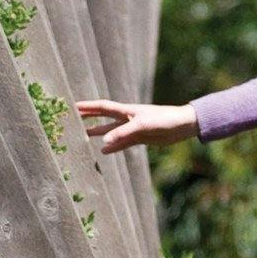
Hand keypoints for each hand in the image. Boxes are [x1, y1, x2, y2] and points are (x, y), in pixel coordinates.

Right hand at [75, 97, 199, 158]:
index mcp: (126, 110)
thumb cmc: (164, 119)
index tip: (73, 106)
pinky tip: (104, 151)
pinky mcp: (140, 138)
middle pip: (104, 117)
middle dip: (89, 117)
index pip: (102, 107)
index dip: (88, 107)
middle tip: (74, 119)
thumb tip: (103, 142)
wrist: (183, 125)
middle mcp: (127, 118)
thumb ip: (122, 133)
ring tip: (83, 136)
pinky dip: (112, 147)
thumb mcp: (142, 125)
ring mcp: (133, 129)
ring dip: (98, 132)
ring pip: (111, 131)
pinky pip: (122, 143)